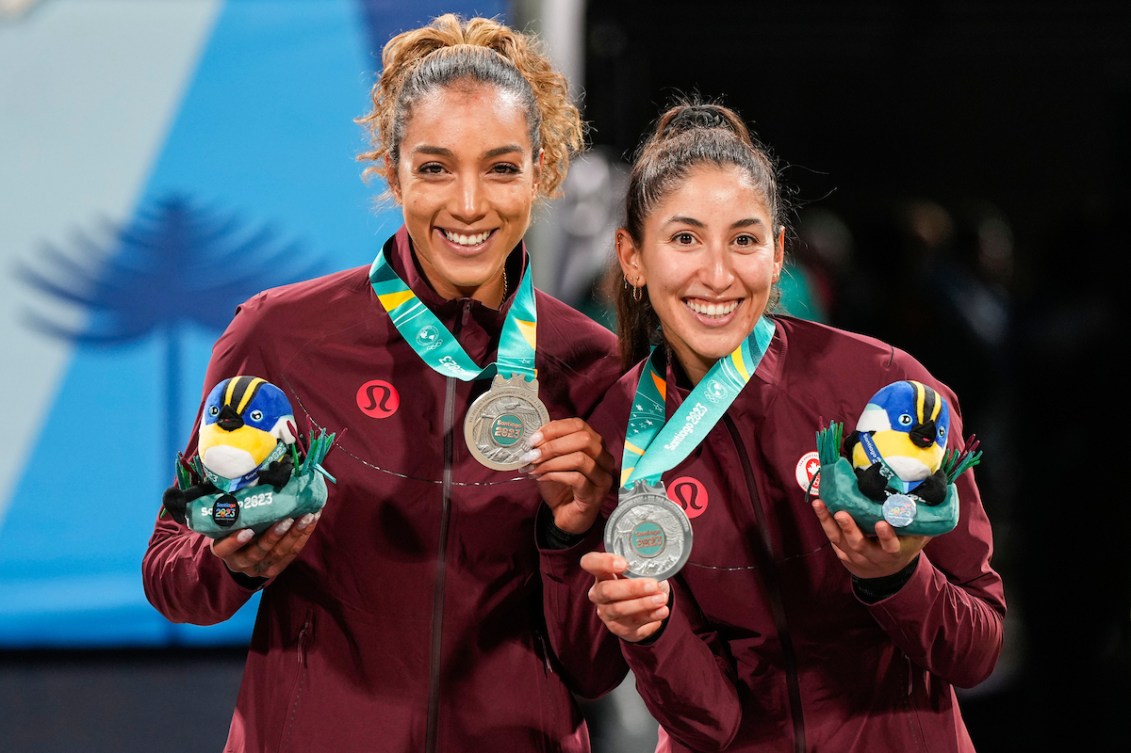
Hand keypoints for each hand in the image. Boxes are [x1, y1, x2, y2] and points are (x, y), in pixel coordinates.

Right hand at [210, 511, 320, 579]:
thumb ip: (233, 511)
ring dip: (294, 534)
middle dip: (274, 536)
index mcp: (222, 550)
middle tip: (287, 519)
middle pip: (257, 552)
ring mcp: (258, 568)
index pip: (224, 549)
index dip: (235, 542)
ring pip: (278, 554)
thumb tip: (249, 482)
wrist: (239, 554)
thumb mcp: (227, 522)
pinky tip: (313, 519)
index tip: (247, 531)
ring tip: (307, 517)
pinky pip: (291, 554)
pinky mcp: (274, 569)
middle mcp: (239, 563)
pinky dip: (303, 536)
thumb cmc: (232, 528)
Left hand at [523, 418, 614, 534]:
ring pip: (580, 459)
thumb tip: (533, 435)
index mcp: (595, 444)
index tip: (533, 439)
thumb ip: (548, 445)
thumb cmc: (560, 486)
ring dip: (551, 462)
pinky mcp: (595, 494)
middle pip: (584, 439)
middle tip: (532, 454)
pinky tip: (542, 478)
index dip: (554, 429)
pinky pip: (577, 479)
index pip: (579, 425)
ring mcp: (603, 477)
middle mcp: (604, 458)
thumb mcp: (552, 461)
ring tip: (534, 468)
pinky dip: (555, 475)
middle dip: (553, 445)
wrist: (566, 515)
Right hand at [581, 551, 670, 642]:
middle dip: (631, 588)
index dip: (604, 562)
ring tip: (662, 599)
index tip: (623, 564)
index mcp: (602, 573)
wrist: (644, 609)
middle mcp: (598, 593)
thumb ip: (641, 567)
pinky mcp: (618, 628)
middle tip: (653, 585)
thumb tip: (656, 567)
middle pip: (606, 590)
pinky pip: (634, 623)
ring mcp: (606, 612)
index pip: (590, 562)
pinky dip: (651, 616)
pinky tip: (662, 611)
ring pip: (619, 609)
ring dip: (643, 603)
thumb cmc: (639, 583)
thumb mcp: (639, 571)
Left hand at [810, 498, 928, 579]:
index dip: (886, 537)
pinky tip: (819, 506)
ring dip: (829, 523)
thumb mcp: (917, 537)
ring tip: (820, 504)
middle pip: (859, 545)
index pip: (891, 547)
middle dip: (850, 529)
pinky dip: (824, 523)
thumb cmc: (905, 545)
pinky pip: (832, 538)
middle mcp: (873, 558)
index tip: (882, 524)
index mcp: (894, 554)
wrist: (889, 573)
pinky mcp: (843, 554)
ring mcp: (856, 557)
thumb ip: (925, 521)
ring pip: (840, 541)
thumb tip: (939, 492)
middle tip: (842, 513)